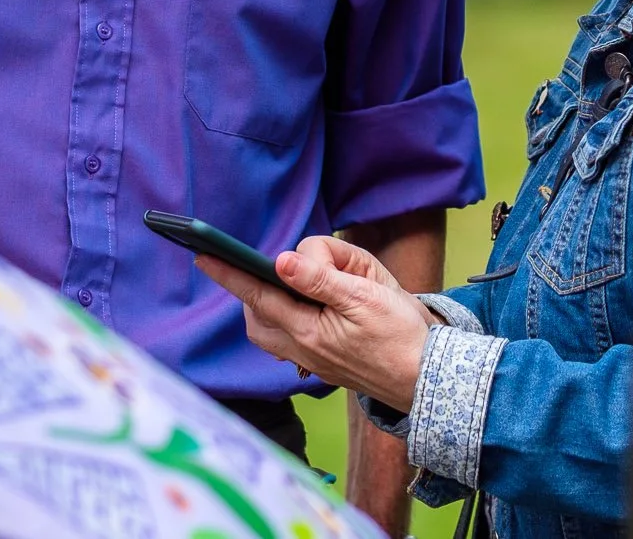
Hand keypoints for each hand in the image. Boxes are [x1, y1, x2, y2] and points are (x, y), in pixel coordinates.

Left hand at [195, 236, 434, 413]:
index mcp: (310, 332)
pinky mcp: (325, 366)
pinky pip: (291, 342)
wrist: (429, 377)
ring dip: (269, 307)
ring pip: (272, 333)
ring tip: (284, 284)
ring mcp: (313, 361)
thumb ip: (320, 278)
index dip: (230, 274)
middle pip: (258, 319)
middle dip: (251, 291)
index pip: (258, 296)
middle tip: (257, 268)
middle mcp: (304, 351)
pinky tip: (304, 307)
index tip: (203, 255)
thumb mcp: (365, 295)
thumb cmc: (403, 333)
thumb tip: (280, 261)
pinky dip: (287, 320)